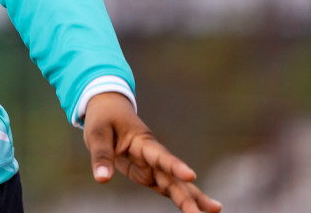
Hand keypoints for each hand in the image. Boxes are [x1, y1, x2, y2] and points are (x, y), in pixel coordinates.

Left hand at [83, 93, 221, 212]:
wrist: (108, 108)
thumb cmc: (103, 118)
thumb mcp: (96, 133)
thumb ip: (101, 156)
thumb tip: (102, 179)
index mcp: (142, 141)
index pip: (161, 156)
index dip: (175, 166)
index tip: (191, 175)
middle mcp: (152, 155)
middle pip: (174, 176)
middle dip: (190, 193)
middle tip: (212, 209)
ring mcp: (152, 165)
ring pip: (174, 184)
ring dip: (191, 198)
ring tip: (214, 211)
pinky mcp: (147, 173)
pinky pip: (165, 187)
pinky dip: (178, 197)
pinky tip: (194, 209)